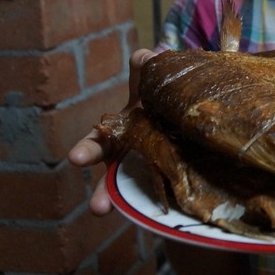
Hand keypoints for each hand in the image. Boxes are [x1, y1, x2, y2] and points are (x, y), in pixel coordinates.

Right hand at [67, 48, 156, 214]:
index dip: (89, 149)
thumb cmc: (167, 97)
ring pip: (132, 189)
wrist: (198, 117)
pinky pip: (162, 194)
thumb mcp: (156, 81)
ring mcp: (150, 169)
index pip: (101, 140)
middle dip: (103, 190)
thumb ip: (147, 69)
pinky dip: (159, 206)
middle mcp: (131, 154)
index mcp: (124, 131)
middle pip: (114, 172)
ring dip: (121, 202)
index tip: (76, 159)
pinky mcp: (171, 180)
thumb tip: (145, 57)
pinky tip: (162, 217)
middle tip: (95, 206)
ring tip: (107, 214)